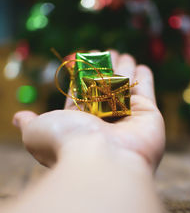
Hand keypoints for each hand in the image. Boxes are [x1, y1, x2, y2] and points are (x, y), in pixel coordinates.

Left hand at [13, 50, 164, 169]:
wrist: (101, 160)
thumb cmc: (66, 143)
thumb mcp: (36, 132)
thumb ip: (29, 123)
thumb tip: (17, 118)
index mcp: (80, 121)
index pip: (82, 93)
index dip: (82, 76)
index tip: (83, 61)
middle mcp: (104, 120)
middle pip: (104, 87)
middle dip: (105, 69)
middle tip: (105, 52)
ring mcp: (128, 118)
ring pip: (125, 85)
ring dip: (123, 68)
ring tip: (121, 53)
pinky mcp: (149, 115)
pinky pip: (145, 90)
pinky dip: (143, 77)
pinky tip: (139, 66)